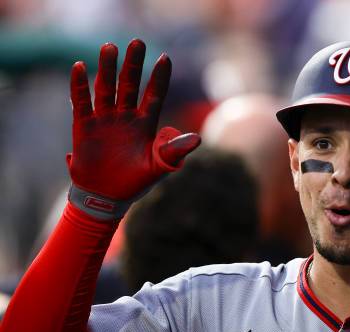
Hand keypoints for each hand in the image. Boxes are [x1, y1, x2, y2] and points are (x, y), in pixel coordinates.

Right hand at [68, 39, 200, 201]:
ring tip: (110, 47)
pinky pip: (82, 102)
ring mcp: (105, 120)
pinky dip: (79, 85)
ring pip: (106, 88)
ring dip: (107, 69)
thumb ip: (175, 151)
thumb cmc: (136, 183)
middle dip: (133, 64)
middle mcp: (126, 116)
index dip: (159, 78)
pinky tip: (80, 67)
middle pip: (130, 84)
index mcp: (146, 124)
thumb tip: (198, 138)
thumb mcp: (159, 166)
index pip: (155, 95)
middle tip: (137, 42)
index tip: (165, 58)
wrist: (107, 198)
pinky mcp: (84, 126)